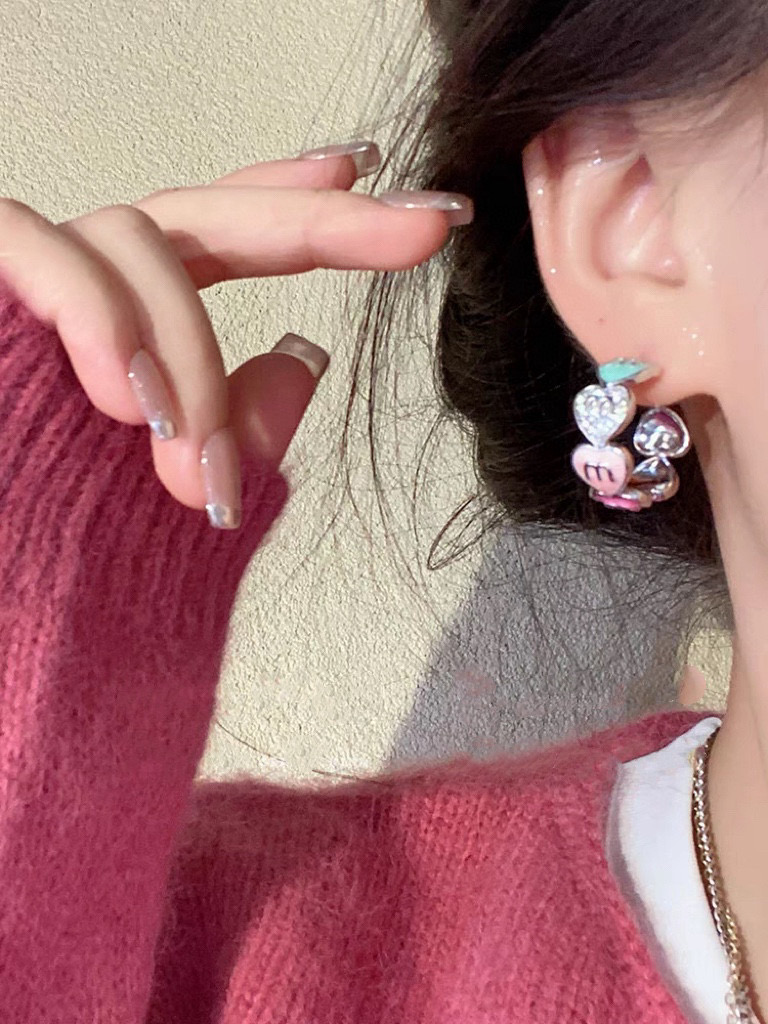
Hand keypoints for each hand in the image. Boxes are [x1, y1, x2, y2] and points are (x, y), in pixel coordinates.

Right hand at [0, 145, 470, 525]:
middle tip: (423, 228)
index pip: (218, 245)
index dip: (298, 207)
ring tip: (194, 453)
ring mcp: (32, 281)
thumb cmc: (55, 571)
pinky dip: (100, 323)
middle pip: (203, 214)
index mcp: (136, 333)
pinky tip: (134, 398)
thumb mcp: (171, 511)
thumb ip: (235, 434)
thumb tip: (306, 359)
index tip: (385, 184)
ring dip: (187, 349)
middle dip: (320, 220)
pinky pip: (41, 254)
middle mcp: (89, 292)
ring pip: (137, 240)